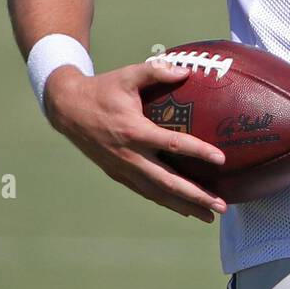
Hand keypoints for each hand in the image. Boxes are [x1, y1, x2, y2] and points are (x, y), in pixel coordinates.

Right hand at [45, 59, 228, 221]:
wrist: (68, 109)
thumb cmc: (102, 89)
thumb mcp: (128, 75)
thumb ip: (157, 71)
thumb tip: (187, 71)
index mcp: (134, 130)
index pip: (173, 144)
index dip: (198, 151)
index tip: (222, 159)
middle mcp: (129, 155)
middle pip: (167, 182)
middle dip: (196, 196)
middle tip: (222, 206)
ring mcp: (122, 168)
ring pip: (157, 193)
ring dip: (184, 206)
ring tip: (208, 216)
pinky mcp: (118, 174)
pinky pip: (145, 191)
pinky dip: (166, 202)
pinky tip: (184, 209)